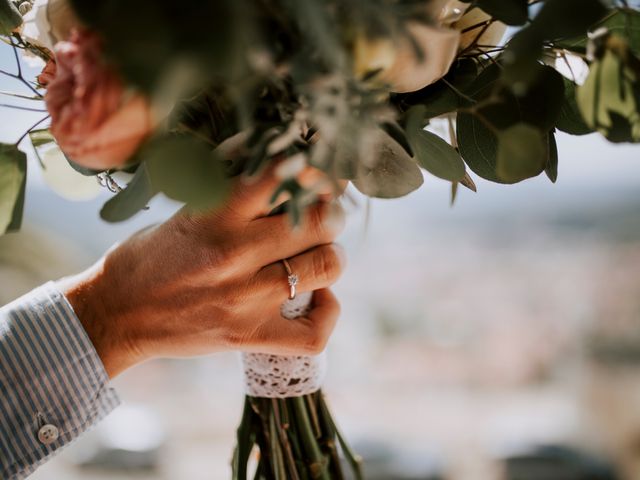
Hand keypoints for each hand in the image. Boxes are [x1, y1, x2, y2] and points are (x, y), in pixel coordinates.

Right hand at [60, 165, 345, 377]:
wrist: (116, 314)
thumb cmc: (149, 256)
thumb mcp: (183, 209)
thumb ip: (231, 190)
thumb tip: (282, 165)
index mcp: (216, 215)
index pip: (283, 176)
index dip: (314, 172)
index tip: (320, 175)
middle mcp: (234, 255)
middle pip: (320, 221)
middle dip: (330, 213)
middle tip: (324, 215)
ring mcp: (245, 300)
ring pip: (326, 266)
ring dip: (331, 256)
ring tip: (319, 254)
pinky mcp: (249, 337)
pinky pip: (314, 332)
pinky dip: (327, 313)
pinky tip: (319, 298)